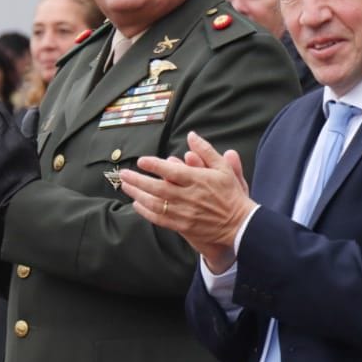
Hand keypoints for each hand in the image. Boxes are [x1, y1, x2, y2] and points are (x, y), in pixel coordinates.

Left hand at [120, 131, 254, 272]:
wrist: (238, 223)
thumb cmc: (230, 193)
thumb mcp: (223, 168)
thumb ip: (206, 151)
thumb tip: (192, 135)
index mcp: (197, 180)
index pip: (171, 171)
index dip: (154, 165)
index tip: (141, 160)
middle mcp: (188, 196)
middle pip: (157, 188)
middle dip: (137, 180)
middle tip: (123, 174)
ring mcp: (184, 212)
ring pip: (155, 203)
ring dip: (138, 195)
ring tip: (126, 186)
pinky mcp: (182, 225)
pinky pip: (160, 218)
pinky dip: (146, 212)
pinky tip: (137, 204)